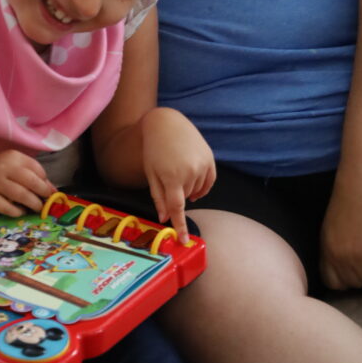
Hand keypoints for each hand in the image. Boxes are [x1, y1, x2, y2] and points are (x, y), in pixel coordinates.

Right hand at [0, 150, 55, 216]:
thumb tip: (52, 189)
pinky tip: (20, 211)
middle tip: (47, 201)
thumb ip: (30, 173)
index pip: (36, 168)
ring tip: (37, 208)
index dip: (46, 181)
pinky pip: (7, 208)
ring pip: (21, 195)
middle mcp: (4, 167)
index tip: (51, 190)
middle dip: (43, 193)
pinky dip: (17, 212)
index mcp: (13, 156)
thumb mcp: (12, 164)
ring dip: (33, 204)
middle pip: (31, 182)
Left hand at [141, 107, 215, 242]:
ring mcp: (202, 164)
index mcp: (171, 177)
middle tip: (168, 175)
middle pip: (186, 197)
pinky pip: (209, 182)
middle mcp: (190, 172)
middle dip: (177, 193)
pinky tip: (192, 178)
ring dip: (189, 188)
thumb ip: (159, 197)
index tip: (184, 240)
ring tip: (177, 169)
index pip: (178, 208)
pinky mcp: (210, 158)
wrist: (167, 122)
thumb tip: (165, 218)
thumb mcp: (151, 173)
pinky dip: (202, 186)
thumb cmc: (154, 148)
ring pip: (197, 190)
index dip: (180, 226)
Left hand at [320, 167, 361, 289]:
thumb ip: (335, 251)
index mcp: (326, 248)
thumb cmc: (351, 197)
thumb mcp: (332, 226)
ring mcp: (358, 253)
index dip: (347, 277)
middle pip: (358, 283)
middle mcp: (340, 254)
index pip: (333, 283)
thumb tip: (343, 276)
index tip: (356, 265)